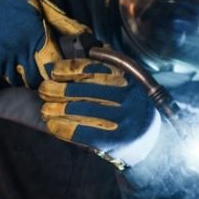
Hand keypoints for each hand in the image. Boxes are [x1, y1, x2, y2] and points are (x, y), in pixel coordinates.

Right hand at [0, 0, 88, 88]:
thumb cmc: (10, 7)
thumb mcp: (40, 6)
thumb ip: (66, 24)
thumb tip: (93, 40)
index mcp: (36, 36)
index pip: (55, 69)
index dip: (58, 72)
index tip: (57, 70)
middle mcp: (18, 52)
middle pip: (38, 80)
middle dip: (38, 73)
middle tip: (30, 59)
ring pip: (18, 83)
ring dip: (18, 75)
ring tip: (12, 56)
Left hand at [39, 58, 160, 169]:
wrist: (154, 144)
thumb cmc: (133, 110)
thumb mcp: (128, 86)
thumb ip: (109, 71)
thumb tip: (81, 54)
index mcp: (130, 82)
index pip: (97, 70)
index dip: (72, 69)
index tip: (54, 70)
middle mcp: (129, 100)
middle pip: (87, 91)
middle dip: (60, 89)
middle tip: (44, 89)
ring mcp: (125, 122)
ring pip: (83, 111)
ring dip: (58, 109)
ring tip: (45, 109)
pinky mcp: (117, 142)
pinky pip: (84, 133)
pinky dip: (64, 129)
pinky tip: (52, 125)